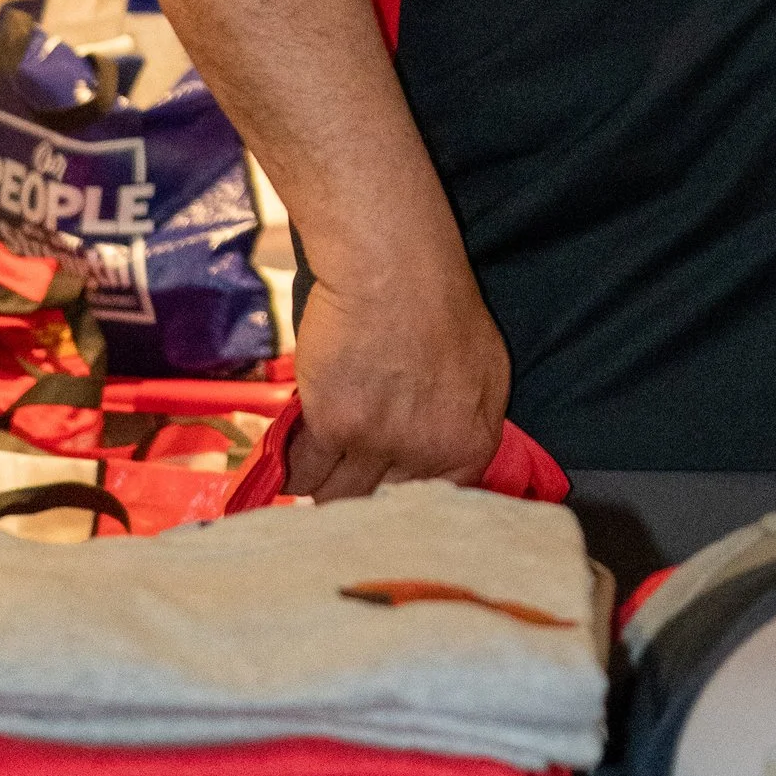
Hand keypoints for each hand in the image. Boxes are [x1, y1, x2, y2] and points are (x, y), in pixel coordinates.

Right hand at [288, 257, 510, 498]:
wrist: (393, 269)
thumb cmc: (440, 308)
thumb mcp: (482, 375)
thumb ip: (462, 432)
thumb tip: (438, 469)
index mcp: (470, 445)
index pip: (433, 506)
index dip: (400, 501)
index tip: (378, 495)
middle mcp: (428, 453)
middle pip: (381, 506)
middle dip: (360, 494)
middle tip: (344, 477)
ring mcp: (380, 443)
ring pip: (337, 497)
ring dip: (324, 483)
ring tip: (321, 460)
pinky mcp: (334, 426)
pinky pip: (302, 473)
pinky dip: (293, 466)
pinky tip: (297, 450)